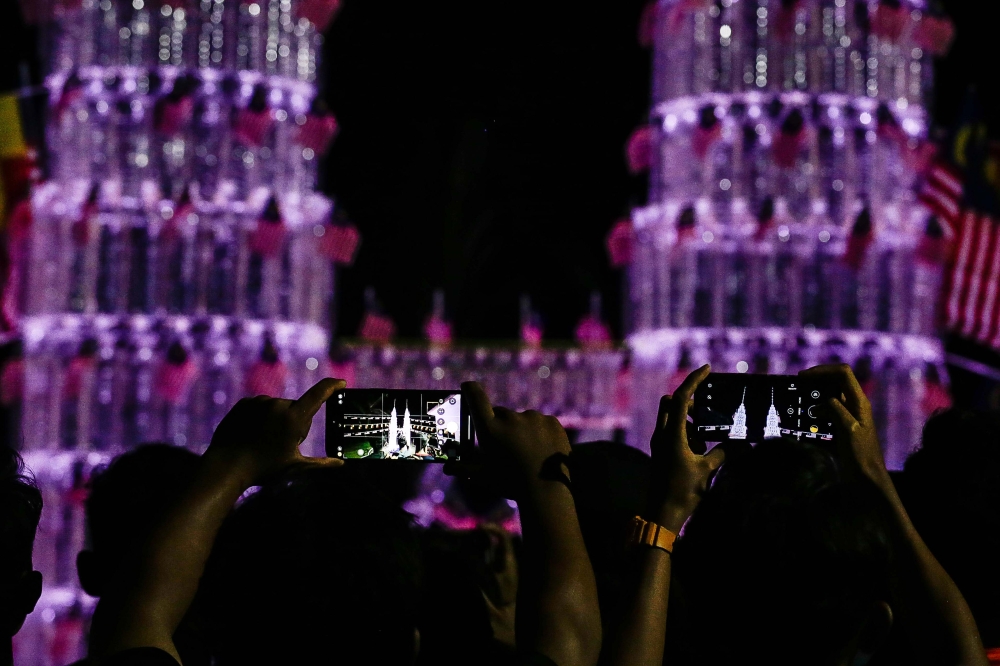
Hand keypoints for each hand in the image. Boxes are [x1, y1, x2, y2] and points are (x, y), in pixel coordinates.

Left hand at [206, 378, 344, 487]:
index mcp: (293, 419)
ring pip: (277, 408)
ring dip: (276, 420)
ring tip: (264, 441)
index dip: (332, 387)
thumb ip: (321, 463)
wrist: (226, 466)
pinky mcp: (244, 403)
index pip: (318, 395)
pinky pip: (260, 407)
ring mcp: (259, 402)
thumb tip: (341, 463)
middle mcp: (277, 405)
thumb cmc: (264, 469)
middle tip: (282, 445)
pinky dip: (260, 418)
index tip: (341, 382)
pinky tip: (253, 434)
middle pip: (296, 409)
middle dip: (295, 422)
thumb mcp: (295, 467)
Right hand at [461, 381, 571, 497]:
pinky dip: (540, 433)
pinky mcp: (552, 422)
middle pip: (500, 414)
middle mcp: (510, 418)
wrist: (548, 492)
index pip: (475, 398)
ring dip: (522, 430)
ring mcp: (533, 418)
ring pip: (523, 420)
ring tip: (527, 453)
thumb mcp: (484, 477)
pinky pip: (542, 423)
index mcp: (490, 429)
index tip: (468, 386)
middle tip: (505, 447)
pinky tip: (542, 450)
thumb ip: (463, 468)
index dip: (470, 390)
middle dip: (500, 425)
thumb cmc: (511, 484)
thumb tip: (447, 467)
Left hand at [648, 365, 723, 531]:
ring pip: (671, 418)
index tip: (707, 369)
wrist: (661, 514)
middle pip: (670, 403)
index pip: (680, 398)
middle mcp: (661, 434)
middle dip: (688, 400)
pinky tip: (701, 451)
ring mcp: (659, 443)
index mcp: (671, 434)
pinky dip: (687, 434)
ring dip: (689, 421)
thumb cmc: (683, 492)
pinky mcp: (661, 452)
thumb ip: (724, 453)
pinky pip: (673, 433)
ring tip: (707, 439)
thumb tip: (741, 443)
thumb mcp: (707, 470)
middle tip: (707, 409)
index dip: (693, 380)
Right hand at [800, 364, 886, 483]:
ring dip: (816, 392)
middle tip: (798, 385)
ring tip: (799, 398)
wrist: (867, 478)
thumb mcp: (848, 430)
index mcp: (859, 401)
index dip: (822, 370)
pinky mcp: (843, 424)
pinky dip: (817, 407)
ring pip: (832, 393)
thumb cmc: (861, 455)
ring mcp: (850, 413)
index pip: (843, 373)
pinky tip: (807, 415)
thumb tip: (825, 399)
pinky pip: (829, 408)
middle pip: (837, 379)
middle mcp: (855, 404)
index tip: (803, 377)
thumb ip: (837, 410)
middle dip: (818, 378)